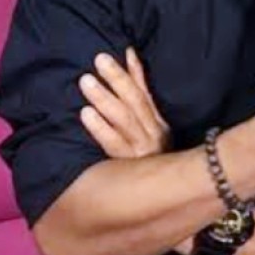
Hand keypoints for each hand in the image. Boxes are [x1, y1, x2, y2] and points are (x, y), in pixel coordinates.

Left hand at [78, 48, 193, 254]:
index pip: (147, 94)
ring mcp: (140, 152)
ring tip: (86, 81)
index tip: (125, 50)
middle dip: (117, 79)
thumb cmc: (153, 167)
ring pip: (123, 119)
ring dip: (105, 98)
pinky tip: (85, 114)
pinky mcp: (126, 167)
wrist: (169, 204)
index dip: (136, 72)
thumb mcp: (153, 137)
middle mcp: (153, 136)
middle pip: (134, 102)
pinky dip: (99, 127)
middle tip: (99, 59)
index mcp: (159, 126)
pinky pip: (112, 144)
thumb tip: (129, 73)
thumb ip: (142, 108)